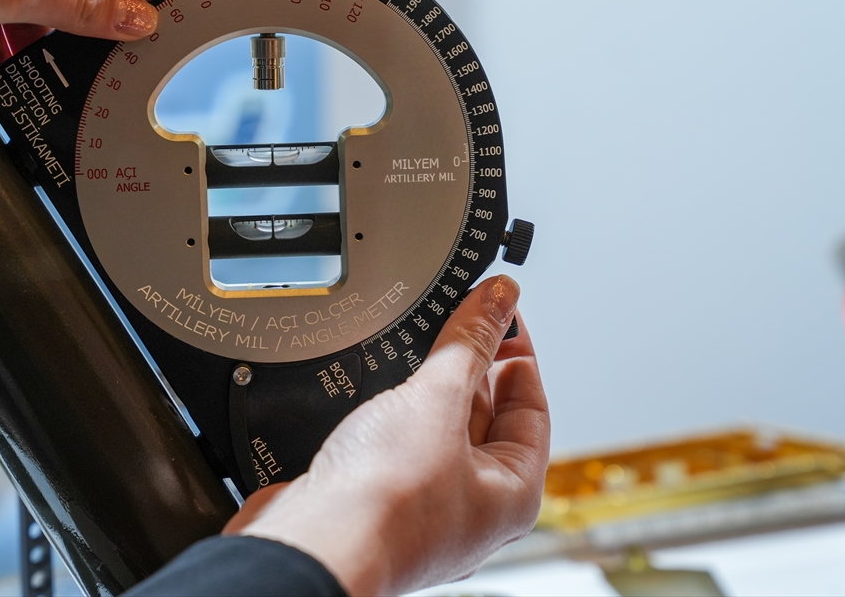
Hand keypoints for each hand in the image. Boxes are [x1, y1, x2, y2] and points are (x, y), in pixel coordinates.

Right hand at [225, 275, 548, 595]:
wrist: (312, 545)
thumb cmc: (386, 505)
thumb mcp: (437, 402)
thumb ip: (468, 344)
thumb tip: (499, 300)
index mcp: (512, 493)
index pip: (531, 407)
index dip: (517, 352)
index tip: (499, 311)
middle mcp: (472, 507)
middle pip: (485, 418)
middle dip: (470, 366)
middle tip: (456, 316)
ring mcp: (423, 507)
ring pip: (436, 430)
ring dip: (427, 388)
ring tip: (415, 343)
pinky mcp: (375, 500)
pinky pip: (395, 443)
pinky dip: (390, 411)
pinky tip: (375, 387)